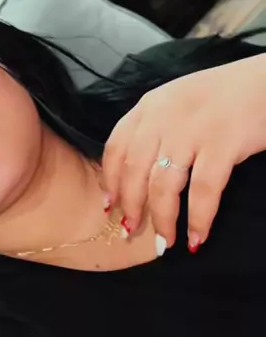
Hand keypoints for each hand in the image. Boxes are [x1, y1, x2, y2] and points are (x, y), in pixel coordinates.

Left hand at [102, 53, 265, 250]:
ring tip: (164, 242)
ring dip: (162, 219)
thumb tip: (140, 171)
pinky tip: (197, 237)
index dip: (111, 181)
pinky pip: (202, 191)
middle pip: (134, 171)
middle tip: (131, 231)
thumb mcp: (180, 101)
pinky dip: (198, 218)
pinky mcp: (222, 143)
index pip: (116, 147)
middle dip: (131, 207)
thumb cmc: (226, 94)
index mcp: (151, 106)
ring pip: (163, 185)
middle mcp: (164, 117)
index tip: (110, 206)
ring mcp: (192, 130)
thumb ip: (157, 127)